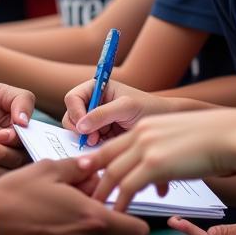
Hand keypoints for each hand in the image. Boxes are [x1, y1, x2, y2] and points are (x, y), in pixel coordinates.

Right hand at [0, 157, 149, 234]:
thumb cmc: (14, 194)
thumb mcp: (47, 170)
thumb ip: (79, 169)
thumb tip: (95, 167)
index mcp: (92, 219)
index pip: (138, 233)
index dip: (135, 224)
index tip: (123, 216)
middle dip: (98, 229)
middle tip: (72, 211)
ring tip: (48, 223)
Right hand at [62, 78, 176, 144]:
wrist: (164, 122)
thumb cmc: (148, 108)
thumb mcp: (126, 107)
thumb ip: (102, 114)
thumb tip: (81, 126)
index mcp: (97, 88)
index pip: (73, 98)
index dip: (75, 112)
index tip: (83, 126)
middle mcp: (93, 103)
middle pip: (71, 115)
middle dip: (79, 128)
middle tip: (93, 138)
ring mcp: (96, 120)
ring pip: (77, 131)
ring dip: (86, 138)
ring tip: (101, 141)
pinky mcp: (101, 135)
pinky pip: (87, 142)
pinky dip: (93, 146)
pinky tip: (106, 145)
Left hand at [83, 108, 235, 209]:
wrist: (230, 136)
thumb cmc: (211, 140)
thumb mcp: (177, 139)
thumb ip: (161, 151)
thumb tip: (155, 175)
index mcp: (145, 125)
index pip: (113, 144)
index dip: (97, 161)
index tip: (88, 175)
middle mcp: (140, 132)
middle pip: (105, 158)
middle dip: (92, 178)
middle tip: (83, 196)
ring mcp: (146, 147)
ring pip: (112, 173)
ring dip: (102, 194)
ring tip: (95, 209)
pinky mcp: (154, 163)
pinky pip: (127, 186)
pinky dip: (119, 202)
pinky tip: (117, 213)